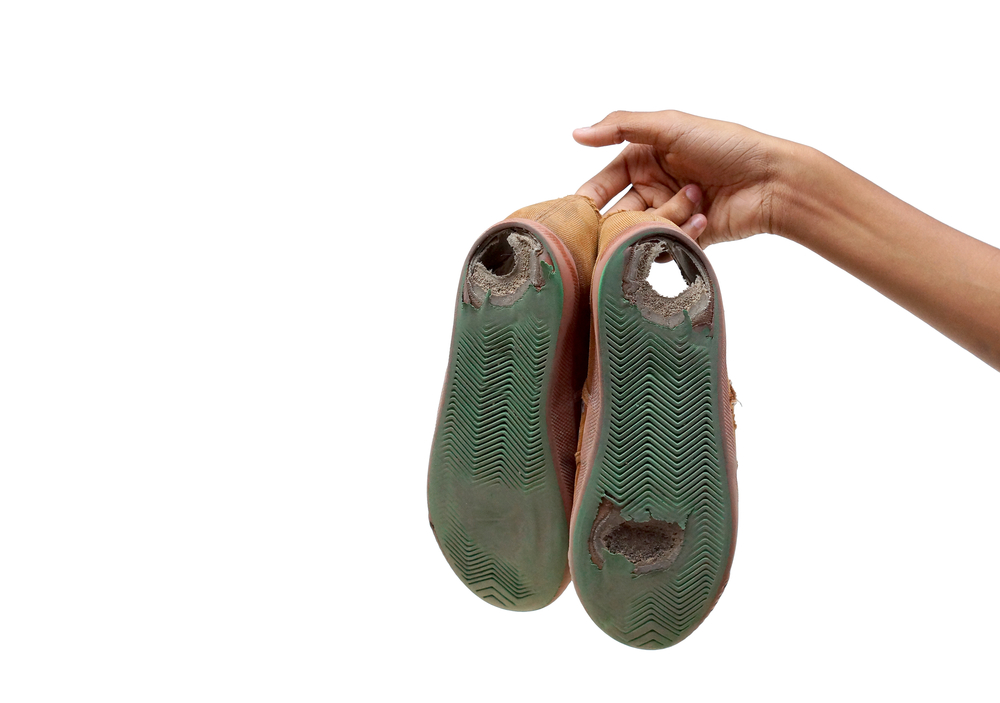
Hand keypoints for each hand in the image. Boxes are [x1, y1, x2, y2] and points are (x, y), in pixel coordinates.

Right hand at [574, 110, 789, 246]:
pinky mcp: (687, 238)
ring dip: (663, 220)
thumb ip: (620, 127)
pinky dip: (680, 236)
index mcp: (645, 159)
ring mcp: (670, 214)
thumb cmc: (726, 145)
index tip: (580, 213)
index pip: (603, 184)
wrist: (771, 181)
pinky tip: (705, 218)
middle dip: (624, 218)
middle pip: (618, 214)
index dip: (590, 199)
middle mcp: (654, 187)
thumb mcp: (669, 126)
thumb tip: (576, 133)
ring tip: (694, 201)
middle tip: (629, 219)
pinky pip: (666, 248)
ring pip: (641, 233)